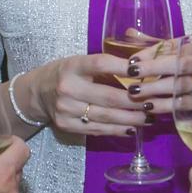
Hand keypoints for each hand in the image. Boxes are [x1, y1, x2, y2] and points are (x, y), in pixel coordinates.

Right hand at [27, 53, 152, 135]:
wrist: (37, 93)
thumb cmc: (67, 73)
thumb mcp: (80, 62)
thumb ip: (105, 66)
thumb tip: (140, 70)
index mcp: (73, 66)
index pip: (100, 64)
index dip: (122, 68)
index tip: (142, 71)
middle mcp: (68, 88)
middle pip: (108, 96)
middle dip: (135, 101)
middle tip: (154, 102)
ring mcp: (66, 110)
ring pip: (106, 117)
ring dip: (131, 119)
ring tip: (149, 118)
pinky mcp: (66, 126)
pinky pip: (97, 129)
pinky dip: (117, 130)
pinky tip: (132, 127)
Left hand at [126, 36, 182, 113]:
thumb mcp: (186, 53)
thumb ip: (159, 46)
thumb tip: (129, 33)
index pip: (174, 45)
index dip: (151, 53)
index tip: (132, 61)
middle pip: (179, 63)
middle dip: (154, 68)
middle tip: (131, 74)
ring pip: (181, 85)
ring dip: (156, 89)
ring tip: (135, 93)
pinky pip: (185, 104)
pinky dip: (166, 106)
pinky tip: (150, 107)